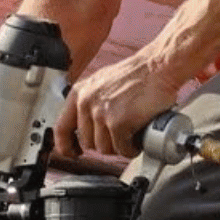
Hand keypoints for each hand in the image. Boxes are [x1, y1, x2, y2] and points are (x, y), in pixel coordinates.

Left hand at [57, 53, 184, 158]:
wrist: (158, 66)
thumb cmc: (137, 74)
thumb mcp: (102, 83)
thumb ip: (91, 101)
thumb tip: (87, 124)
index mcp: (80, 93)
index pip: (61, 128)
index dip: (66, 146)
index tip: (73, 153)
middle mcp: (86, 103)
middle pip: (87, 143)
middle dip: (105, 144)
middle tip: (119, 136)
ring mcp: (101, 114)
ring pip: (104, 149)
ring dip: (119, 147)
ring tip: (131, 135)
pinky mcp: (118, 123)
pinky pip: (122, 149)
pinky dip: (132, 148)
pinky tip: (138, 139)